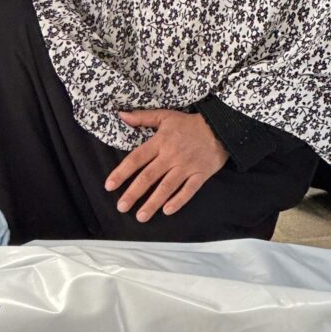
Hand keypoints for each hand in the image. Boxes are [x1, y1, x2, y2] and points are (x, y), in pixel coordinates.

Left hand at [105, 109, 227, 220]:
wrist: (221, 127)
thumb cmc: (189, 123)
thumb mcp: (165, 116)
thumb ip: (142, 117)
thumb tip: (121, 115)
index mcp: (160, 142)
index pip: (136, 159)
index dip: (122, 172)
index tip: (109, 185)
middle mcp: (171, 156)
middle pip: (149, 176)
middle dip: (134, 193)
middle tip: (121, 207)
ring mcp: (186, 167)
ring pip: (167, 187)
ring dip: (153, 203)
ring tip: (140, 216)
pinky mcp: (201, 175)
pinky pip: (189, 190)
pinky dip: (178, 201)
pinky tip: (167, 211)